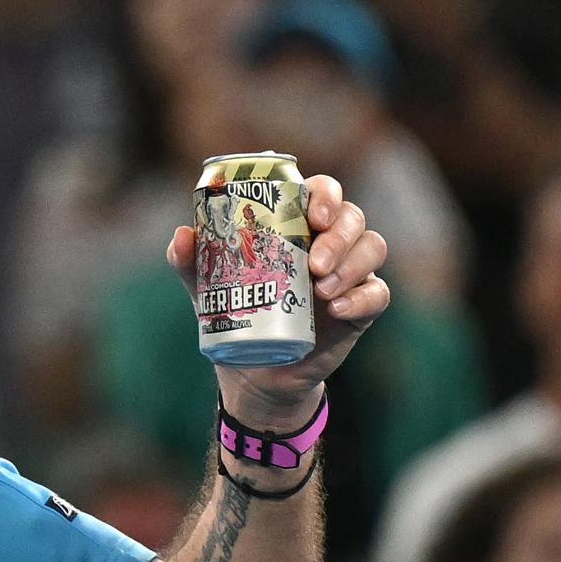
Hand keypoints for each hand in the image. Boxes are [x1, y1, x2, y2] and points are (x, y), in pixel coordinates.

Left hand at [168, 173, 388, 426]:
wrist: (252, 369)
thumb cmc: (233, 311)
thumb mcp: (206, 286)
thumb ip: (191, 260)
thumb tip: (183, 236)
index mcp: (296, 225)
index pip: (323, 192)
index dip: (326, 194)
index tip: (313, 214)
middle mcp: (329, 242)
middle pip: (352, 218)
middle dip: (338, 236)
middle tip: (314, 264)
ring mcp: (349, 273)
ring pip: (372, 248)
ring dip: (351, 265)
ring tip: (322, 289)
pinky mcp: (360, 308)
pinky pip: (377, 293)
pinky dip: (362, 297)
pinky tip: (337, 308)